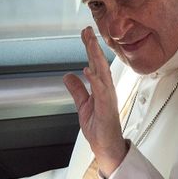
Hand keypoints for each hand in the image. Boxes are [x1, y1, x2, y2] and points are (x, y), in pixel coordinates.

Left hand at [63, 26, 126, 176]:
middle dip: (94, 46)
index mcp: (101, 88)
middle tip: (88, 30)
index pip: (95, 64)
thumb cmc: (100, 128)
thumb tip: (69, 76)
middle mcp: (107, 91)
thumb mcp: (83, 105)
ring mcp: (108, 99)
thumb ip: (77, 90)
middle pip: (100, 64)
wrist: (107, 147)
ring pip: (103, 74)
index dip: (90, 48)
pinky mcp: (107, 110)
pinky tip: (90, 71)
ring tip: (90, 44)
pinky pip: (102, 93)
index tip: (86, 33)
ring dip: (96, 58)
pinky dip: (96, 81)